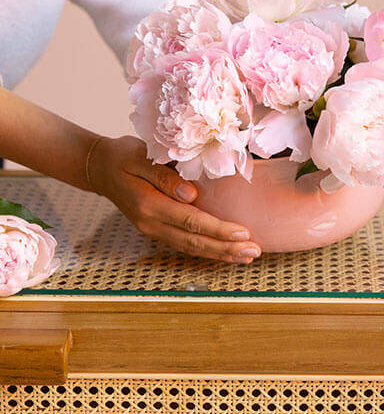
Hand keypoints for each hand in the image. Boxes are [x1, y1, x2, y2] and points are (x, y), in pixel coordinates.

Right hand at [88, 135, 260, 263]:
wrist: (100, 168)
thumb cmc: (123, 156)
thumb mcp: (139, 156)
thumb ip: (163, 175)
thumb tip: (191, 194)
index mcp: (148, 204)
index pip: (190, 221)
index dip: (218, 229)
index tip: (243, 233)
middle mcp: (151, 223)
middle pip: (194, 242)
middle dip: (226, 249)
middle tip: (254, 252)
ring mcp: (153, 230)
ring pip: (191, 248)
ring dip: (221, 254)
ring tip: (248, 257)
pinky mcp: (158, 230)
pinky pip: (186, 245)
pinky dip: (208, 250)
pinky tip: (227, 252)